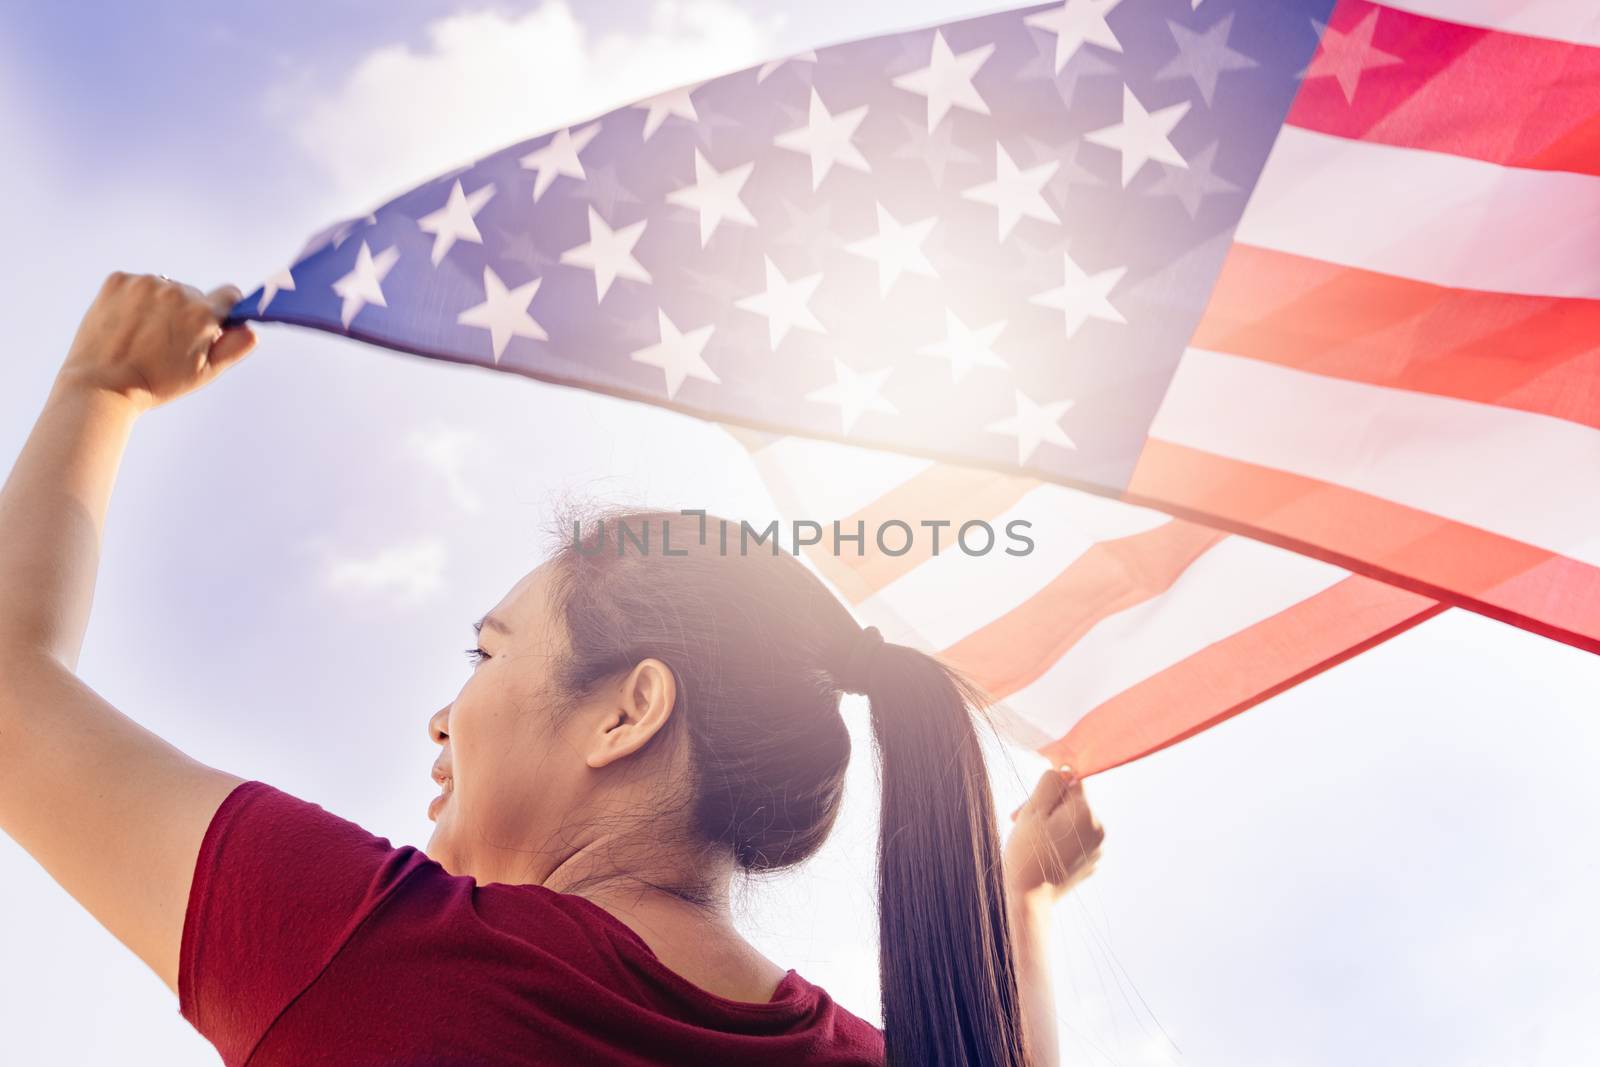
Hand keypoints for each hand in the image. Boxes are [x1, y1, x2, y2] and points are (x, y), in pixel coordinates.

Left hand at [57, 272, 256, 412]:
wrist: (101, 384)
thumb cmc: (157, 383)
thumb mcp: (205, 373)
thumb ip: (235, 347)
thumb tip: (250, 328)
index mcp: (202, 313)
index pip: (230, 295)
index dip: (225, 310)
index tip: (214, 324)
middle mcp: (176, 291)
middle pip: (193, 295)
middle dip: (187, 313)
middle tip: (167, 342)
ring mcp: (144, 283)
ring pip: (164, 289)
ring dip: (160, 306)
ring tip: (143, 335)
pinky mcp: (118, 281)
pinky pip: (136, 284)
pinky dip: (134, 300)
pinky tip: (127, 324)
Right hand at [1003, 767, 1103, 904]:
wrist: (1030, 899)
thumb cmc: (1027, 853)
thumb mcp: (1032, 811)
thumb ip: (1050, 783)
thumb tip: (1064, 771)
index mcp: (1087, 813)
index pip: (1071, 782)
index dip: (1047, 792)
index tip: (1029, 809)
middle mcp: (1099, 829)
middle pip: (1073, 803)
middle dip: (1049, 809)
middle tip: (1022, 823)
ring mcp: (1098, 849)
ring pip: (1074, 821)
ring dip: (1054, 824)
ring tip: (1033, 841)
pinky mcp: (1092, 863)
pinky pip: (1077, 840)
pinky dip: (1061, 841)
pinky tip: (1044, 853)